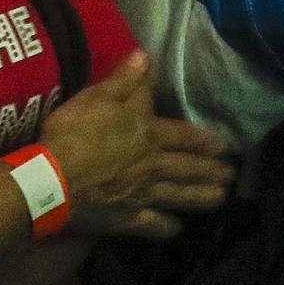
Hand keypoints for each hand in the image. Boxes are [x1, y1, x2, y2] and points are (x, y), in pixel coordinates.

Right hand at [38, 52, 232, 240]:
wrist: (51, 179)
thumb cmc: (73, 134)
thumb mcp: (96, 97)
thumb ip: (124, 80)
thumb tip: (146, 55)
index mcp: (147, 134)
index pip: (185, 137)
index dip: (206, 141)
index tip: (226, 147)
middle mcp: (152, 165)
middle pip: (189, 169)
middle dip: (212, 172)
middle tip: (232, 177)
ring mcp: (142, 195)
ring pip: (180, 197)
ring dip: (202, 198)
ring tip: (221, 199)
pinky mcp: (127, 220)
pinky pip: (154, 226)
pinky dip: (168, 228)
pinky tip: (177, 229)